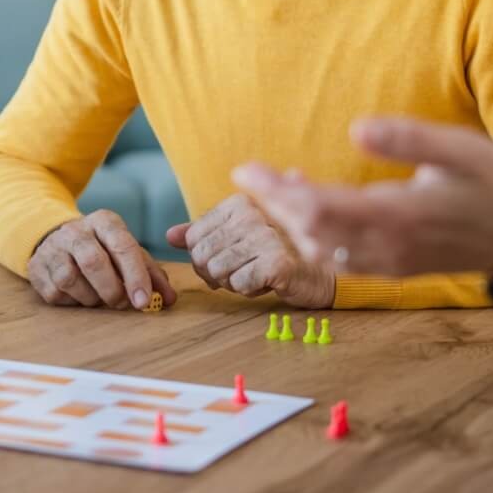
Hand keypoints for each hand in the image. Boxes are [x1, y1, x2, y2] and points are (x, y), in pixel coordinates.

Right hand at [28, 210, 176, 309]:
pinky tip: (79, 296)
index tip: (144, 301)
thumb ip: (150, 274)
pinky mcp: (37, 268)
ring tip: (99, 298)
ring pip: (70, 279)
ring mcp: (53, 248)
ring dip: (91, 298)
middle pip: (94, 262)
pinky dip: (72, 302)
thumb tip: (169, 300)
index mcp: (104, 222)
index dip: (135, 276)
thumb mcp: (127, 253)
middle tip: (122, 304)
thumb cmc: (103, 250)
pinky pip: (55, 293)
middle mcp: (75, 230)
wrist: (57, 240)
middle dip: (112, 290)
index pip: (122, 246)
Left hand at [165, 193, 333, 306]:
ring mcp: (265, 236)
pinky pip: (239, 285)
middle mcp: (251, 214)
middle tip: (240, 272)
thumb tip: (170, 236)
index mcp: (239, 203)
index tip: (226, 260)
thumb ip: (205, 231)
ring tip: (255, 274)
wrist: (321, 271)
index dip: (204, 257)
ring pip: (217, 272)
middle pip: (201, 256)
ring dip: (233, 282)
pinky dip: (250, 290)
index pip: (193, 238)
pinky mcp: (277, 262)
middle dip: (216, 273)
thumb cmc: (277, 252)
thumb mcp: (240, 235)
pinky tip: (268, 282)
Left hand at [232, 116, 492, 276]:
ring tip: (277, 183)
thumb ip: (410, 138)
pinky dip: (315, 237)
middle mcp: (387, 247)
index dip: (276, 191)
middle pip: (309, 231)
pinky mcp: (396, 268)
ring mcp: (391, 263)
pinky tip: (312, 207)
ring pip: (321, 249)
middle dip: (274, 203)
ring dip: (292, 221)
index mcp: (398, 216)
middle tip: (249, 173)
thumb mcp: (463, 150)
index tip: (246, 169)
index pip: (316, 209)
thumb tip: (357, 127)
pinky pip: (341, 259)